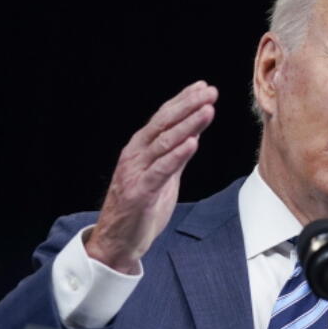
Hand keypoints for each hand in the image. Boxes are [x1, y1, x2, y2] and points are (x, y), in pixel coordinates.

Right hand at [87, 81, 217, 272]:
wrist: (117, 242)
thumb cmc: (140, 208)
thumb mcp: (163, 176)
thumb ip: (176, 155)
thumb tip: (194, 132)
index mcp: (140, 148)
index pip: (164, 118)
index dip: (183, 100)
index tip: (203, 86)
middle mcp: (136, 154)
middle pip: (164, 123)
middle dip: (188, 105)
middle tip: (210, 91)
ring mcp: (136, 172)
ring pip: (164, 142)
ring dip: (187, 124)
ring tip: (207, 109)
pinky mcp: (140, 192)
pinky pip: (161, 170)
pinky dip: (178, 155)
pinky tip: (193, 143)